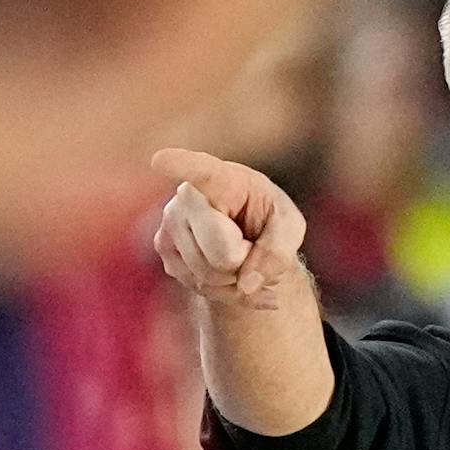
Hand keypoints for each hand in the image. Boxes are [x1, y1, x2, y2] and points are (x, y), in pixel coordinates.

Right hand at [150, 149, 306, 311]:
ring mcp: (170, 224)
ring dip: (234, 277)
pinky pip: (198, 286)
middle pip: (221, 254)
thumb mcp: (289, 228)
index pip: (199, 171)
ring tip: (239, 254)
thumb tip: (247, 283)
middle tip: (250, 244)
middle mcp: (187, 196)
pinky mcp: (165, 251)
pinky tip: (228, 271)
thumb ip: (279, 251)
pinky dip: (221, 289)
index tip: (160, 160)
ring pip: (208, 275)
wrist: (247, 236)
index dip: (179, 165)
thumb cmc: (268, 219)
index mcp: (222, 177)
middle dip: (244, 262)